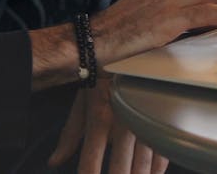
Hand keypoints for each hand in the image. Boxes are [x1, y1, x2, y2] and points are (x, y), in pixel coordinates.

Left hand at [48, 78, 168, 173]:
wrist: (132, 53)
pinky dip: (155, 172)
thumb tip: (55, 161)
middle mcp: (123, 125)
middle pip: (119, 171)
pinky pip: (161, 156)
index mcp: (99, 120)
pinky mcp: (162, 123)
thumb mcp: (81, 103)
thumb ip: (69, 136)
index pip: (90, 164)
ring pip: (142, 168)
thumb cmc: (102, 79)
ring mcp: (145, 125)